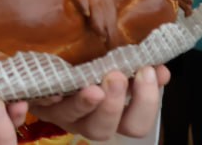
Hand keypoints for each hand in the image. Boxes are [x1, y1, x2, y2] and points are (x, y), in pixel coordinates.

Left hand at [30, 65, 167, 140]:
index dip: (146, 103)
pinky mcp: (40, 103)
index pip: (135, 125)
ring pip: (75, 119)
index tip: (149, 70)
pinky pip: (42, 106)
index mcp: (111, 117)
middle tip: (118, 77)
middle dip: (115, 105)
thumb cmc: (85, 71)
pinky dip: (50, 99)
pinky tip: (55, 90)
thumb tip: (161, 70)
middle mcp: (87, 120)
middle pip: (104, 130)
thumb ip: (137, 72)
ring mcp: (62, 114)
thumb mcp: (114, 71)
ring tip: (93, 86)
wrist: (44, 72)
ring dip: (86, 103)